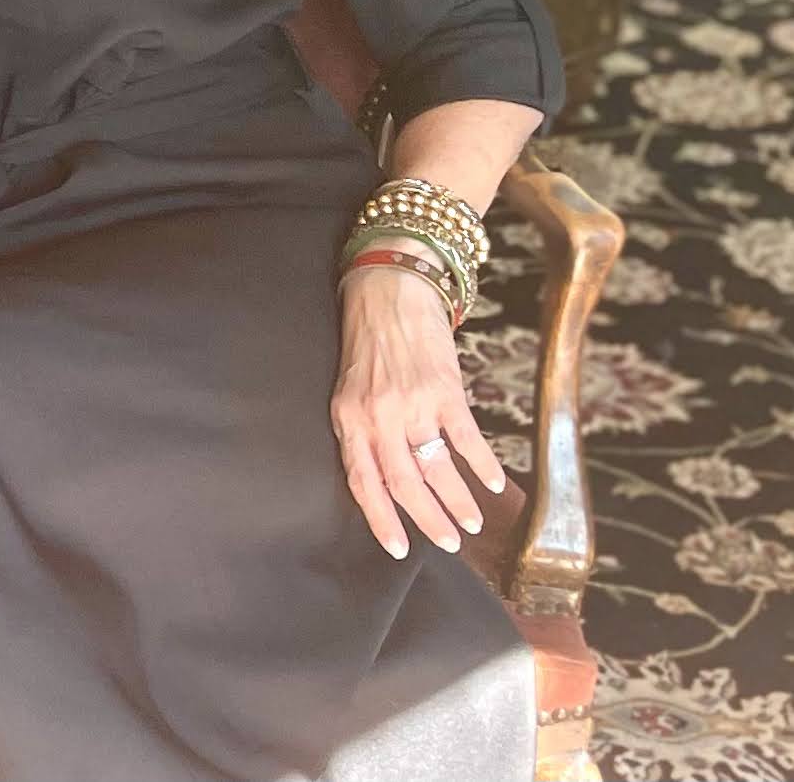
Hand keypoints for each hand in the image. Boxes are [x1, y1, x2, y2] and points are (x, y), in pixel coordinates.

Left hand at [332, 258, 507, 557]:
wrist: (389, 293)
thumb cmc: (368, 346)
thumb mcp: (349, 392)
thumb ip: (363, 433)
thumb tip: (385, 482)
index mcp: (349, 420)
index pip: (363, 482)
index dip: (381, 520)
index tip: (399, 549)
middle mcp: (378, 416)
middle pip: (405, 484)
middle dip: (429, 520)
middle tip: (450, 542)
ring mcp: (413, 404)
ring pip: (438, 469)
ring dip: (459, 501)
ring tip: (473, 523)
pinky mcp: (444, 390)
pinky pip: (466, 440)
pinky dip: (482, 466)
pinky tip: (494, 483)